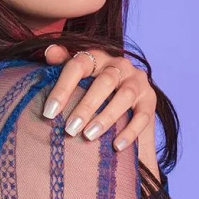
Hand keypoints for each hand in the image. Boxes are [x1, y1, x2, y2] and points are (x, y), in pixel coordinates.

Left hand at [43, 44, 157, 153]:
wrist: (124, 99)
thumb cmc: (91, 85)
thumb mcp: (77, 73)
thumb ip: (62, 62)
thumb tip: (49, 52)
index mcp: (97, 57)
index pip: (79, 65)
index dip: (63, 88)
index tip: (49, 113)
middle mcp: (120, 65)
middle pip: (105, 81)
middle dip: (86, 106)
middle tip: (70, 129)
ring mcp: (137, 81)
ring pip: (125, 96)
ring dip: (106, 117)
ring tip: (89, 136)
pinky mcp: (150, 100)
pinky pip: (143, 116)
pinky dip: (130, 131)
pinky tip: (116, 146)